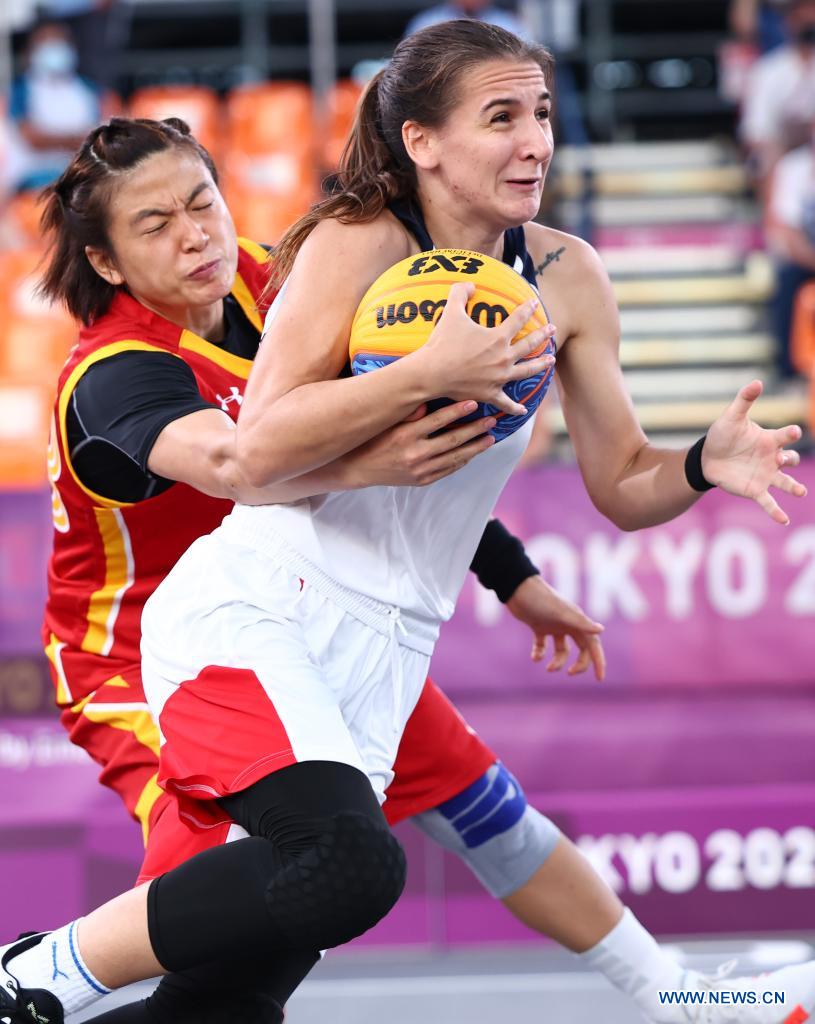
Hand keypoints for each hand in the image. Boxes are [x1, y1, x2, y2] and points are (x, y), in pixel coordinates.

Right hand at [342, 401, 495, 487]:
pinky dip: (461, 462)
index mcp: (405, 435)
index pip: (438, 420)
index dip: (458, 411)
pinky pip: (447, 470)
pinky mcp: (421, 480)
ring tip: (490, 438)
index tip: (474, 402)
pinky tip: (472, 454)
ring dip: (474, 448)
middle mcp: (414, 453)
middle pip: (452, 440)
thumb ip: (408, 411)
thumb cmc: (371, 439)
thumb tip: (427, 398)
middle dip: (474, 429)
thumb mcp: (385, 422)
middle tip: (491, 421)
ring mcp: (419, 470)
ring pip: (454, 458)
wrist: (357, 468)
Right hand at [417, 282, 556, 416]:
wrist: (432, 373)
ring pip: (527, 371)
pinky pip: (506, 403)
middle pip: (529, 345)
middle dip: (543, 335)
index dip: (528, 309)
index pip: (518, 319)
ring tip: (551, 361)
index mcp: (498, 338)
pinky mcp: (490, 394)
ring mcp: (499, 378)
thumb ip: (460, 293)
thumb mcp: (450, 312)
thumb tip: (469, 284)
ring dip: (541, 365)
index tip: (535, 303)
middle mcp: (504, 358)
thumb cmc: (442, 343)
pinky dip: (515, 408)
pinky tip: (523, 409)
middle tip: (552, 329)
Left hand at [505, 575, 605, 680]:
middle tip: (570, 673)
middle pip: (581, 649)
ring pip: (562, 650)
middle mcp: (568, 624)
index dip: (599, 661)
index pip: (593, 644)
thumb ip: (581, 623)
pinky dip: (540, 654)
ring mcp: (554, 625)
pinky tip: (535, 658)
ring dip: (557, 662)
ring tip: (548, 668)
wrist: (517, 588)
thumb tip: (601, 630)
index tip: (600, 678)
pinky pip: (543, 645)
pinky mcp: (539, 626)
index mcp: (577, 621)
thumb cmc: (541, 600)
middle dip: (579, 664)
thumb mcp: (561, 614)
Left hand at [702, 380, 806, 524]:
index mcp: (769, 440)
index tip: (793, 432)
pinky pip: (768, 502)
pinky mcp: (755, 490)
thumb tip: (758, 381)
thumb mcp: (731, 417)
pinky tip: (784, 520)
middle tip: (782, 461)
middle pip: (789, 460)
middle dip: (789, 460)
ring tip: (800, 492)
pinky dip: (776, 512)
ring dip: (793, 488)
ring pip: (785, 483)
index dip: (790, 434)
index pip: (785, 437)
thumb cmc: (723, 435)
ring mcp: (765, 476)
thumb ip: (744, 400)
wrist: (707, 457)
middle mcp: (772, 458)